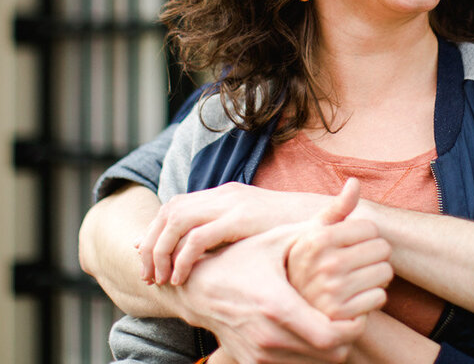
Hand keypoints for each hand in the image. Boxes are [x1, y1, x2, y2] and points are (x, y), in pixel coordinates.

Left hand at [139, 182, 329, 285]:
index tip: (148, 264)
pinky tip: (182, 277)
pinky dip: (183, 257)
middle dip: (151, 244)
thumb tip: (187, 255)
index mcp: (224, 195)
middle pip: (169, 211)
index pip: (174, 206)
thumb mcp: (252, 233)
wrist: (325, 223)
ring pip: (177, 221)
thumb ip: (224, 236)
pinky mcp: (241, 219)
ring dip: (162, 251)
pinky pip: (198, 237)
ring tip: (162, 278)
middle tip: (149, 275)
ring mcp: (232, 204)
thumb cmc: (290, 236)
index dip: (154, 233)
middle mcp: (224, 194)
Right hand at [173, 221, 363, 363]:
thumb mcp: (280, 237)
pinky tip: (310, 330)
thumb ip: (323, 218)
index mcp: (278, 305)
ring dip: (329, 346)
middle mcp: (269, 336)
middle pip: (331, 354)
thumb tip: (355, 188)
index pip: (331, 336)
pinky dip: (308, 354)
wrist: (199, 288)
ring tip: (334, 321)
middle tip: (353, 314)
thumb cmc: (245, 258)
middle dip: (347, 335)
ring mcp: (260, 354)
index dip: (353, 325)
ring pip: (316, 363)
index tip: (360, 308)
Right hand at [287, 180, 392, 320]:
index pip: (371, 228)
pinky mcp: (340, 317)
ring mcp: (332, 292)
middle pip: (382, 249)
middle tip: (359, 263)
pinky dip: (373, 298)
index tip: (353, 244)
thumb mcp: (310, 233)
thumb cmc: (301, 264)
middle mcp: (324, 264)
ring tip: (358, 279)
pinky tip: (356, 299)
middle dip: (375, 255)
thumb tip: (355, 182)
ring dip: (377, 277)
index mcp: (317, 239)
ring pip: (385, 273)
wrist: (280, 306)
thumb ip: (336, 209)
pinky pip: (380, 298)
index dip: (366, 235)